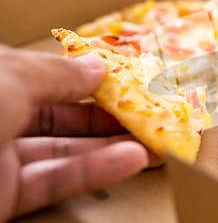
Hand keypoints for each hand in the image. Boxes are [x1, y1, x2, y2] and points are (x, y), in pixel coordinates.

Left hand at [0, 46, 162, 220]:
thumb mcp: (12, 76)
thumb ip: (59, 74)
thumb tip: (98, 67)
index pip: (47, 79)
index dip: (87, 81)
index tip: (125, 83)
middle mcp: (0, 118)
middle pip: (62, 117)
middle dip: (108, 117)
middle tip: (148, 117)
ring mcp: (0, 160)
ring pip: (65, 151)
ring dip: (111, 147)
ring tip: (154, 142)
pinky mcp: (5, 197)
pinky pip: (56, 181)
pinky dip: (96, 173)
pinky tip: (134, 162)